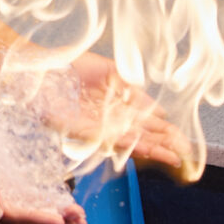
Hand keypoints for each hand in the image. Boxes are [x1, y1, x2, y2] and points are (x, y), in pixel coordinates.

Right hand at [0, 101, 86, 223]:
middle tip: (80, 220)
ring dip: (47, 217)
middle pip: (18, 220)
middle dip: (49, 221)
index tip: (60, 219)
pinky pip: (18, 204)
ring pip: (20, 215)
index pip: (8, 217)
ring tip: (76, 217)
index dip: (35, 218)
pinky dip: (38, 207)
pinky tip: (57, 205)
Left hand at [58, 53, 193, 176]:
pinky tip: (146, 147)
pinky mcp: (80, 130)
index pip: (148, 123)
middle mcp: (108, 120)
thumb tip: (159, 110)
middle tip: (186, 154)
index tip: (185, 140)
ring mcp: (96, 126)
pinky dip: (129, 143)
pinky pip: (109, 138)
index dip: (167, 132)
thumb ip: (133, 90)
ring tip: (172, 157)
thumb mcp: (110, 73)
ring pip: (130, 142)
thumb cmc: (68, 66)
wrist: (37, 67)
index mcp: (116, 107)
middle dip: (165, 145)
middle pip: (143, 136)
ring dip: (153, 149)